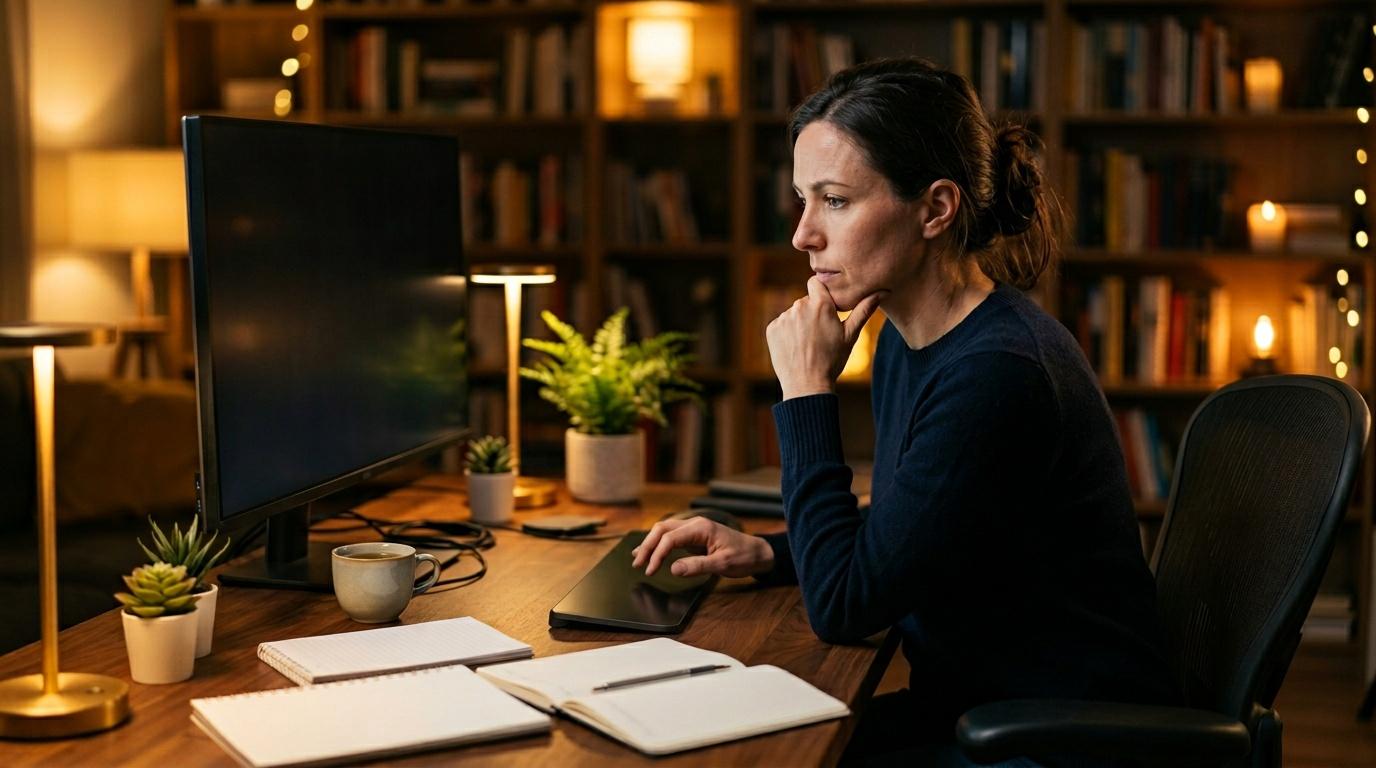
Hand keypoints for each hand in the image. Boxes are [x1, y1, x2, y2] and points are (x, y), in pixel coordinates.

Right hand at [630, 517, 774, 577]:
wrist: (758, 552)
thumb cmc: (744, 556)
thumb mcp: (723, 564)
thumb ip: (697, 566)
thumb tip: (672, 569)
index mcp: (701, 527)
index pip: (670, 538)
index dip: (657, 555)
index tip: (651, 571)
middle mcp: (694, 524)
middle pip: (662, 530)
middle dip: (647, 546)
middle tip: (637, 564)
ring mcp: (693, 528)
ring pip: (664, 531)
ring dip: (650, 544)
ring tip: (637, 559)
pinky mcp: (694, 536)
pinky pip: (671, 537)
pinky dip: (658, 544)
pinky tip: (649, 553)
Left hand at [766, 277, 885, 399]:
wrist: (807, 385)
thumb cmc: (832, 360)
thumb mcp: (851, 335)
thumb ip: (864, 310)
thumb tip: (883, 292)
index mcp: (820, 304)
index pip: (816, 282)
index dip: (821, 293)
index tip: (826, 307)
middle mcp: (799, 306)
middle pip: (805, 301)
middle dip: (812, 312)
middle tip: (819, 334)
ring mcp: (784, 318)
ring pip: (793, 313)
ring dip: (799, 323)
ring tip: (808, 344)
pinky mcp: (772, 329)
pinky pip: (781, 324)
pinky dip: (786, 333)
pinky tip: (795, 347)